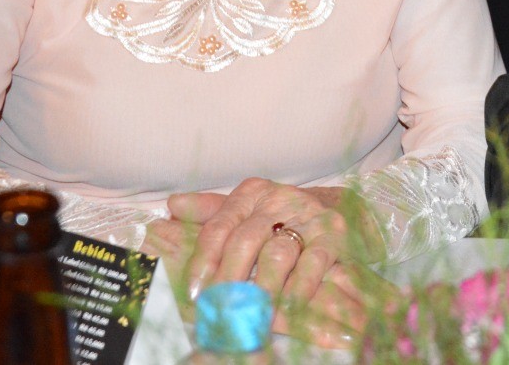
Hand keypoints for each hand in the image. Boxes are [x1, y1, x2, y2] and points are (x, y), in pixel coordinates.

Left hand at [143, 214, 367, 350]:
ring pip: (278, 254)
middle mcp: (279, 199)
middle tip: (218, 310)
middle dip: (229, 280)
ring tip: (247, 315)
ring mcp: (309, 215)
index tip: (195, 292)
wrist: (336, 208)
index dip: (203, 260)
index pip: (219, 226)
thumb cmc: (280, 216)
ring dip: (260, 289)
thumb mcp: (246, 208)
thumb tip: (173, 204)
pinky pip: (314, 262)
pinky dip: (299, 287)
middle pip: (245, 240)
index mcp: (252, 194)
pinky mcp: (334, 234)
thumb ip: (210, 210)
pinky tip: (287, 308)